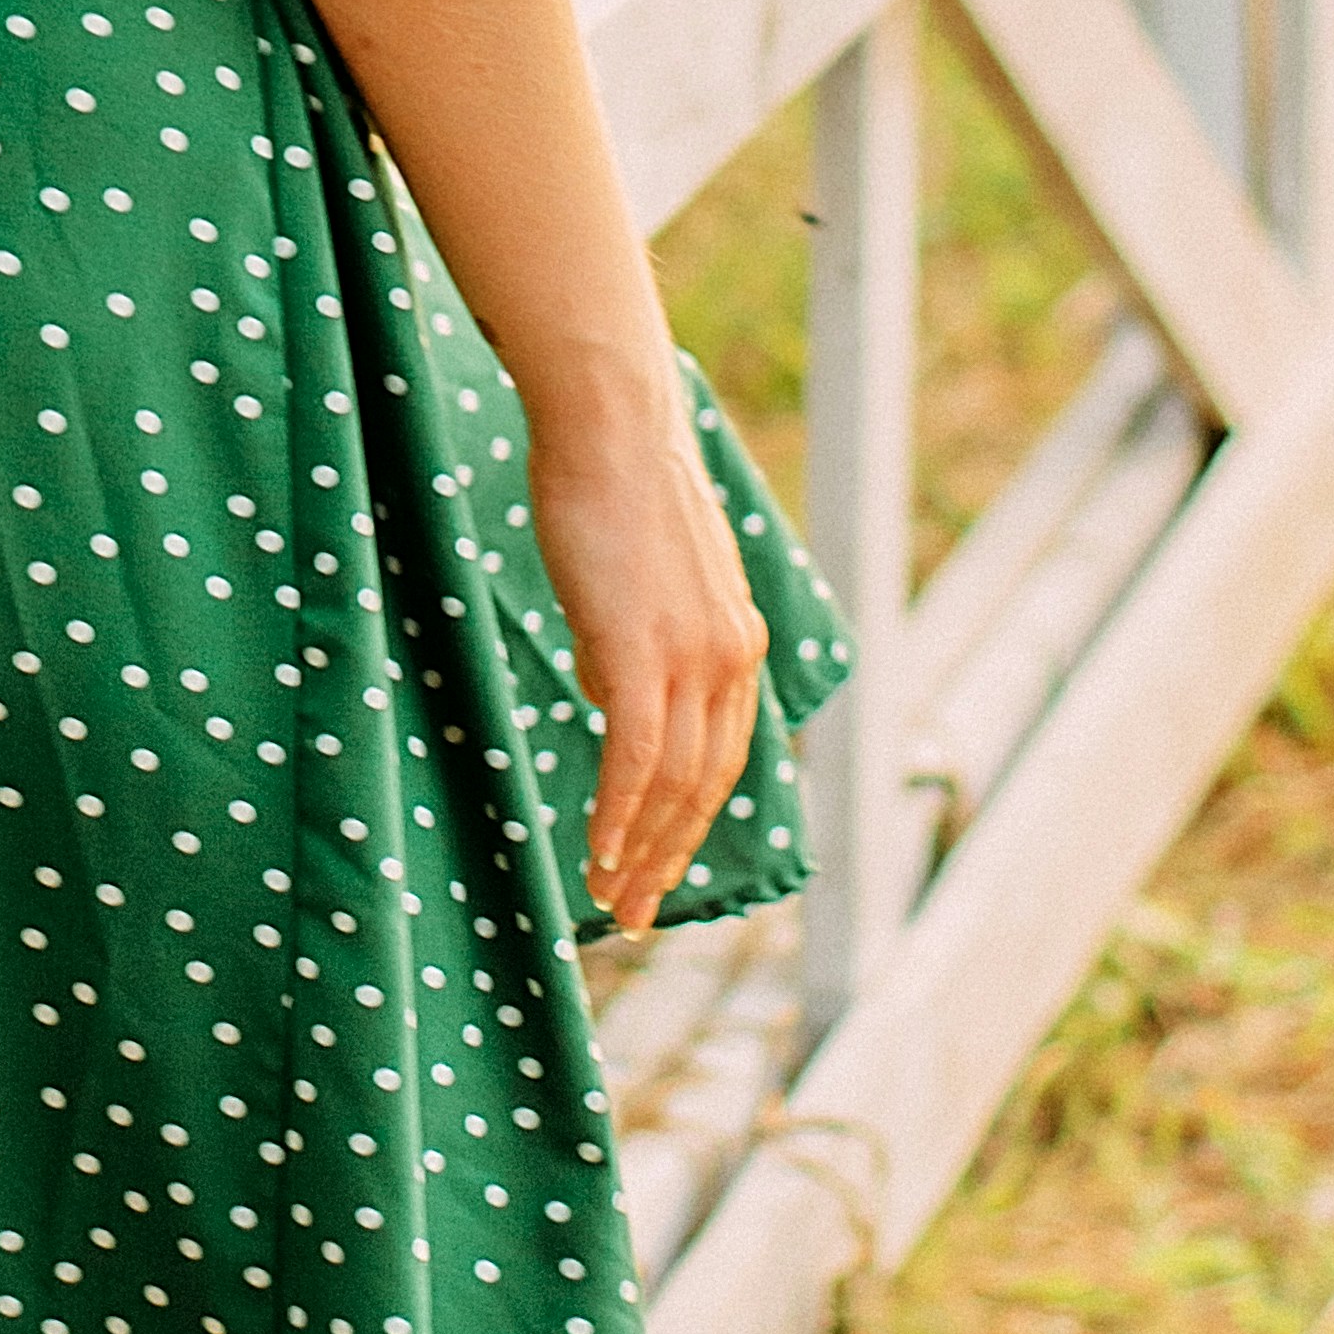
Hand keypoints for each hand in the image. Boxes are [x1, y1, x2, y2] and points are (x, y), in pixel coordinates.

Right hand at [523, 391, 770, 936]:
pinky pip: (636, 762)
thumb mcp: (645, 576)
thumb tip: (610, 694)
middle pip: (708, 787)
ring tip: (608, 899)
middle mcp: (732, 658)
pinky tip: (594, 855)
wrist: (611, 423)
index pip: (724, 755)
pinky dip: (617, 817)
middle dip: (670, 858)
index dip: (691, 820)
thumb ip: (642, 639)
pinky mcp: (643, 654)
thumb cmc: (611, 482)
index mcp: (738, 640)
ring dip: (640, 852)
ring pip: (675, 787)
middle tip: (635, 910)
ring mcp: (693, 658)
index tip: (658, 864)